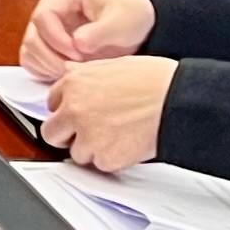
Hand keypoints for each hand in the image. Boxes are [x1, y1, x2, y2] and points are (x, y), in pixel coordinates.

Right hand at [19, 0, 158, 79]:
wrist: (138, 30)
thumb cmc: (130, 18)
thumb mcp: (122, 22)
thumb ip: (100, 32)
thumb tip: (77, 43)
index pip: (43, 17)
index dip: (57, 39)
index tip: (79, 55)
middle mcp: (49, 9)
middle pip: (33, 37)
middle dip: (52, 58)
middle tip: (76, 70)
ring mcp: (46, 29)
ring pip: (30, 51)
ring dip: (49, 67)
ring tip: (75, 73)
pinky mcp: (47, 47)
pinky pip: (33, 62)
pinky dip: (46, 72)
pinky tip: (67, 75)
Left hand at [41, 55, 174, 170]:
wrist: (177, 99)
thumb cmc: (154, 79)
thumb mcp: (113, 64)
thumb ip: (85, 73)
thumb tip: (69, 71)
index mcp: (73, 83)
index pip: (52, 104)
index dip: (67, 110)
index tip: (77, 115)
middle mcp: (74, 109)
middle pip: (52, 133)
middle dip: (67, 135)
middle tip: (86, 135)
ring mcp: (88, 136)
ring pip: (76, 153)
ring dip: (92, 149)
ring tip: (116, 137)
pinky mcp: (106, 157)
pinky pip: (100, 166)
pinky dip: (112, 160)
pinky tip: (127, 145)